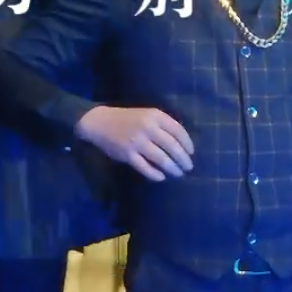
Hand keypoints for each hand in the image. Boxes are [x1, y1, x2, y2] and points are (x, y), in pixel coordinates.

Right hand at [74, 106, 193, 181]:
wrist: (100, 122)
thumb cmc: (127, 118)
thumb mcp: (147, 114)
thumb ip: (163, 125)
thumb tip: (182, 143)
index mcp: (155, 115)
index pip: (178, 130)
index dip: (187, 143)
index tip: (191, 153)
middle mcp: (148, 128)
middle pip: (172, 146)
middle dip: (183, 159)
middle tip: (188, 167)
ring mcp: (137, 142)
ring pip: (161, 159)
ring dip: (172, 168)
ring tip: (178, 173)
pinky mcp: (128, 155)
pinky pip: (145, 168)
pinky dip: (155, 174)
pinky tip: (161, 177)